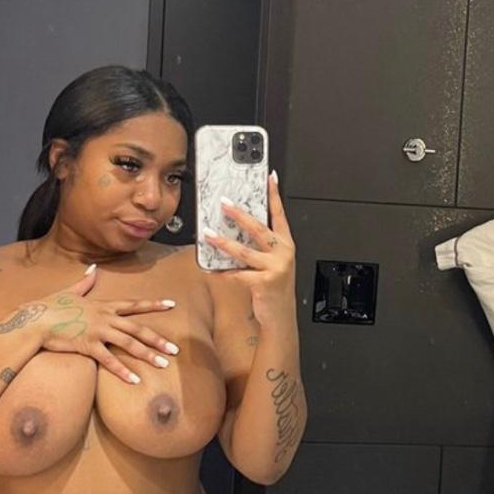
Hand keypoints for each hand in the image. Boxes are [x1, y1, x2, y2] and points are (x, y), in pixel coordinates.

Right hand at [34, 265, 179, 384]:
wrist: (35, 319)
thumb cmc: (50, 306)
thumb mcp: (70, 291)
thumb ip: (85, 282)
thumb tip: (92, 268)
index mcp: (104, 305)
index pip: (134, 305)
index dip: (154, 305)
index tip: (172, 304)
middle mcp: (105, 318)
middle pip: (138, 328)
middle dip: (158, 339)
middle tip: (175, 349)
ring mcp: (98, 331)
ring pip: (129, 344)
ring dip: (147, 355)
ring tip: (163, 365)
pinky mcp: (88, 345)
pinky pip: (109, 360)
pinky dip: (123, 370)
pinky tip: (135, 380)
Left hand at [203, 174, 296, 331]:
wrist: (280, 316)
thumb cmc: (274, 287)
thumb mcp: (272, 262)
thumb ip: (259, 246)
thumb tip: (234, 229)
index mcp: (285, 244)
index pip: (279, 214)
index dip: (274, 195)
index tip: (270, 177)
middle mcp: (283, 253)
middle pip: (258, 228)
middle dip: (239, 215)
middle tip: (224, 204)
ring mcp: (275, 267)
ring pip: (244, 250)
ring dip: (223, 242)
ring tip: (208, 234)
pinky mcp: (264, 282)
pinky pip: (237, 274)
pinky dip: (222, 272)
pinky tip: (210, 269)